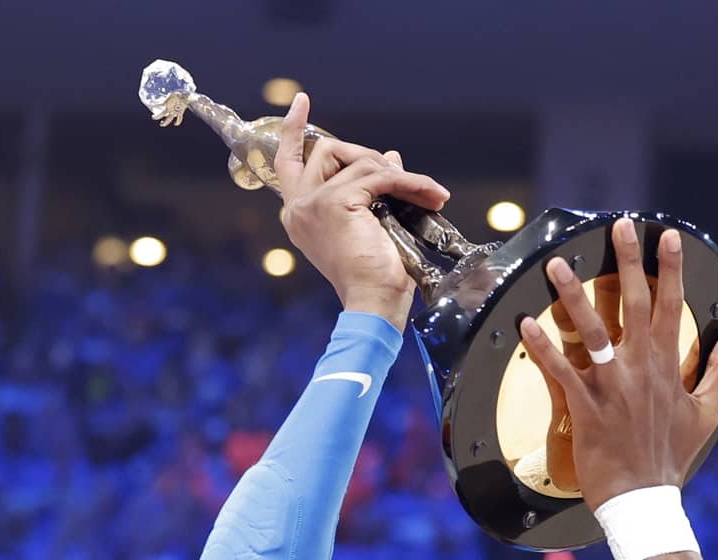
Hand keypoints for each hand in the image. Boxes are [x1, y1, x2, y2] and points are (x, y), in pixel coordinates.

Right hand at [271, 92, 448, 328]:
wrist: (374, 302)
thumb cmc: (372, 275)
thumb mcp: (370, 223)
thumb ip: (370, 188)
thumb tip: (389, 156)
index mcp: (300, 215)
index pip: (288, 161)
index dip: (294, 130)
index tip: (301, 100)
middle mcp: (298, 207)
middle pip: (327, 149)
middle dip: (366, 155)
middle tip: (399, 177)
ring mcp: (314, 202)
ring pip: (360, 160)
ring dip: (398, 175)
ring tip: (426, 194)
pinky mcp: (337, 201)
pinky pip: (380, 176)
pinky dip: (410, 183)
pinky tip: (430, 197)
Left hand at [518, 216, 717, 508]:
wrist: (645, 498)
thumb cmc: (672, 456)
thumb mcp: (707, 410)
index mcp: (669, 365)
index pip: (672, 305)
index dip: (670, 268)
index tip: (666, 236)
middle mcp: (641, 367)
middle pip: (635, 303)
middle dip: (628, 260)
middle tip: (621, 224)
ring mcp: (612, 385)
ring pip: (592, 329)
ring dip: (573, 294)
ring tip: (558, 264)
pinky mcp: (584, 406)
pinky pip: (560, 369)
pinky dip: (543, 346)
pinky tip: (527, 322)